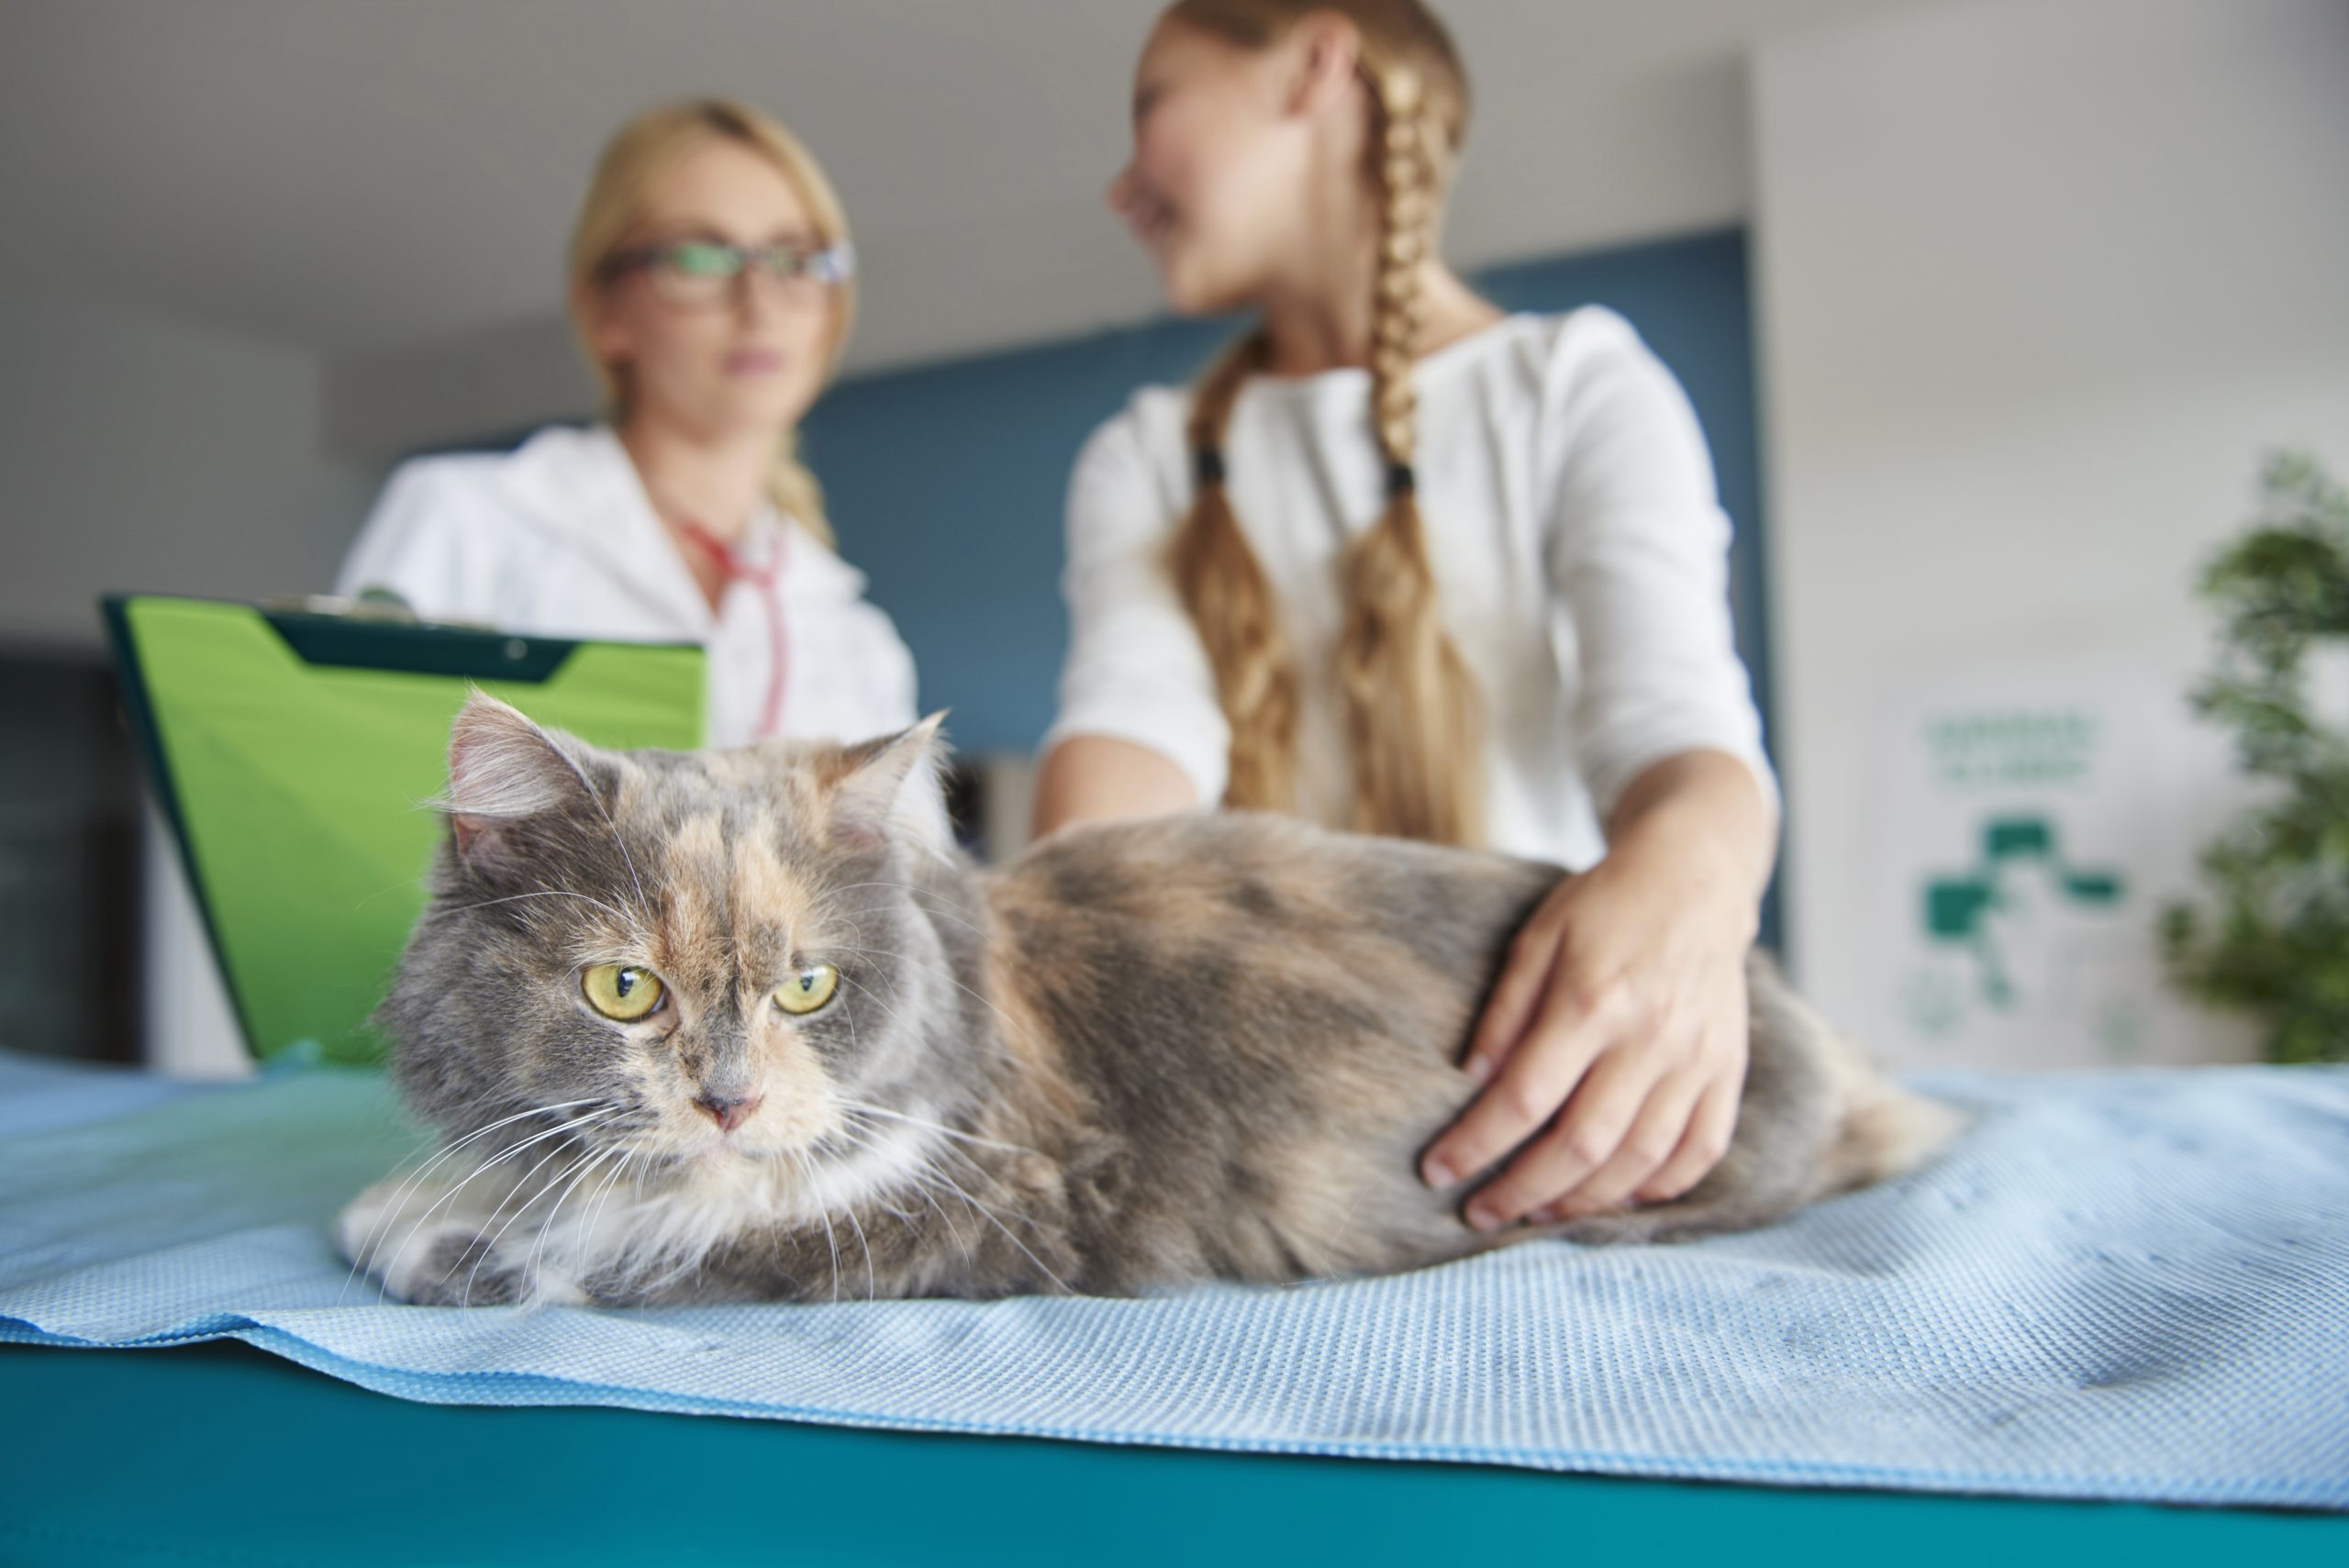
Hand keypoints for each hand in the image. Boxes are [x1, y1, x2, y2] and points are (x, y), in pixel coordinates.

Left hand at [1419, 782, 1762, 1229]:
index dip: (1476, 1144)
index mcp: (1593, 1001)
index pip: (1525, 1099)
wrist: (1696, 877)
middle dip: (1522, 1191)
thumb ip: (1504, 1014)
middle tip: (1481, 1214)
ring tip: (1537, 1212)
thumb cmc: (1605, 906)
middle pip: (1581, 1145)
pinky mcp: (1728, 1070)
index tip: (1436, 1172)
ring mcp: (1697, 1059)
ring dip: (1583, 1201)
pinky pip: (1701, 1151)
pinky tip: (1615, 1197)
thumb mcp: (1537, 937)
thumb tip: (1471, 1086)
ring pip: (1639, 1161)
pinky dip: (1659, 1187)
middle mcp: (1650, 1038)